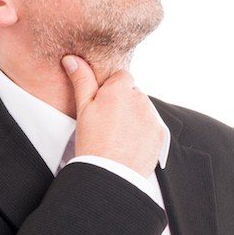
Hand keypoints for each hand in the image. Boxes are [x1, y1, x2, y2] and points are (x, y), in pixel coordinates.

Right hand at [62, 55, 162, 176]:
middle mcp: (139, 99)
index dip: (112, 90)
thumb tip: (73, 59)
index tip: (104, 105)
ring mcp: (152, 116)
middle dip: (124, 103)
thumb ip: (81, 80)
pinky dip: (144, 131)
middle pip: (133, 93)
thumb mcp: (83, 109)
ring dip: (134, 117)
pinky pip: (152, 125)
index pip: (122, 77)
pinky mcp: (160, 133)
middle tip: (109, 123)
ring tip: (118, 135)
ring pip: (143, 109)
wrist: (111, 175)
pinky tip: (129, 142)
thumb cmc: (93, 143)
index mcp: (119, 90)